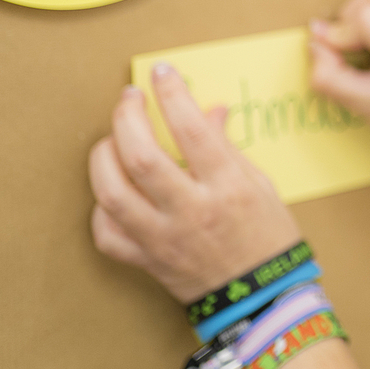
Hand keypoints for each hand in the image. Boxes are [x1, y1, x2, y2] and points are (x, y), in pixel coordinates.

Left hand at [88, 64, 300, 301]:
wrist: (262, 296)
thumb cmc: (267, 235)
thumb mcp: (259, 182)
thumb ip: (227, 146)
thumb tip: (209, 110)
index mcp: (227, 186)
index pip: (192, 128)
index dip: (173, 93)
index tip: (163, 72)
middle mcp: (191, 210)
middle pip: (142, 156)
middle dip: (128, 117)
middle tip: (129, 98)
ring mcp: (163, 238)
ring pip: (112, 192)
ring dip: (104, 156)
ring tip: (110, 137)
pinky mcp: (146, 260)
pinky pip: (107, 233)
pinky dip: (101, 207)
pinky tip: (111, 188)